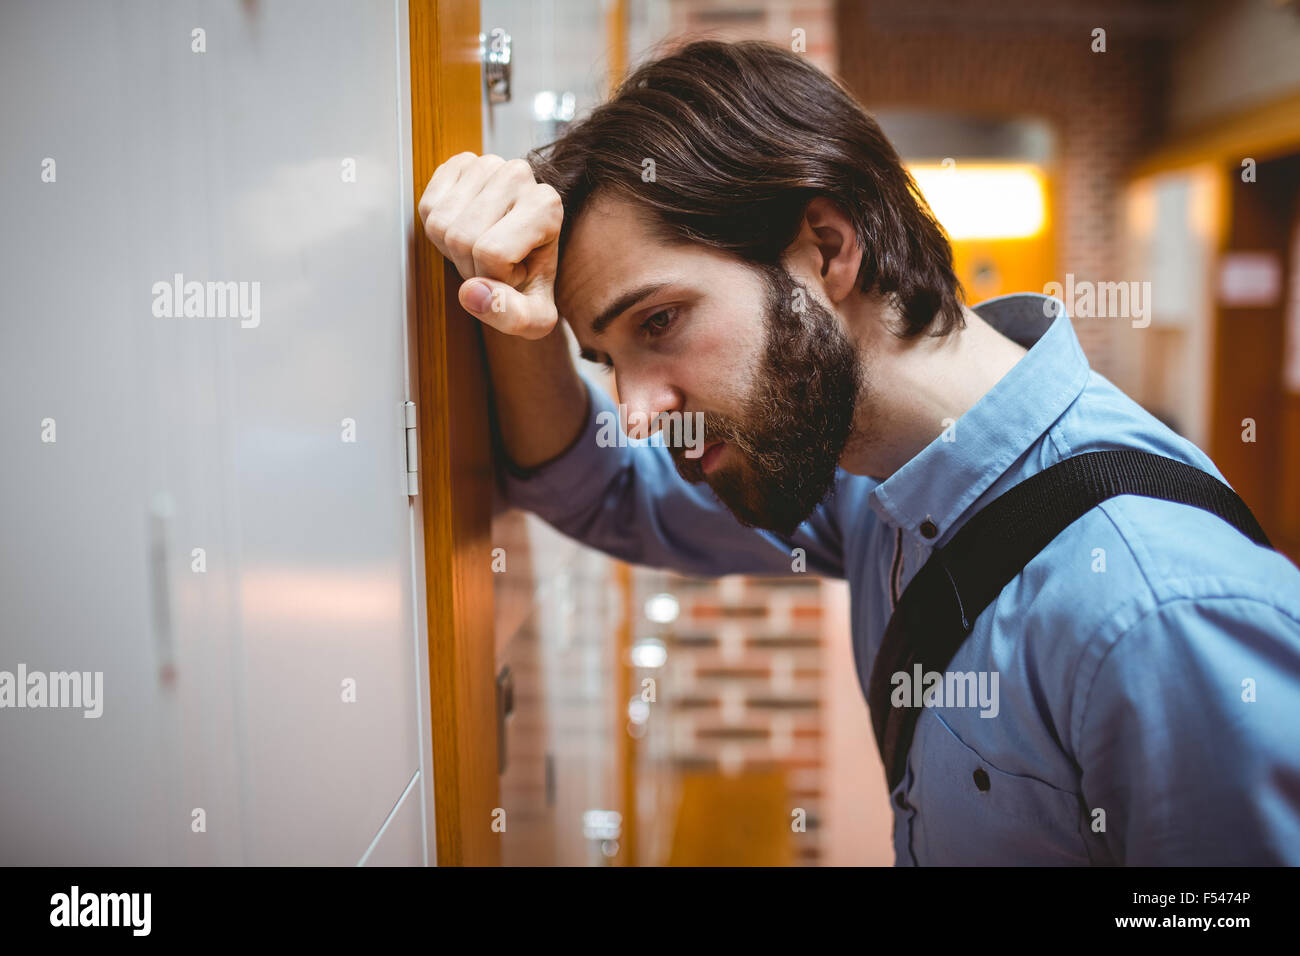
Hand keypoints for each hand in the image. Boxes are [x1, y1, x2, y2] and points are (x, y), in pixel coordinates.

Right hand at [418, 152, 562, 338]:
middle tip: (494, 266)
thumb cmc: (530, 287)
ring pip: (440, 224)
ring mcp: (487, 164)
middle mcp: (519, 174)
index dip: (495, 278)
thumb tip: (472, 293)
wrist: (522, 259)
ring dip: (453, 249)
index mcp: (547, 205)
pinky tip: (464, 230)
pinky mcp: (459, 165)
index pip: (492, 253)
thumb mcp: (536, 318)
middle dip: (471, 266)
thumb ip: (514, 318)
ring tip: (481, 250)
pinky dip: (438, 229)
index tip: (515, 275)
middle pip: (462, 238)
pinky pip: (427, 207)